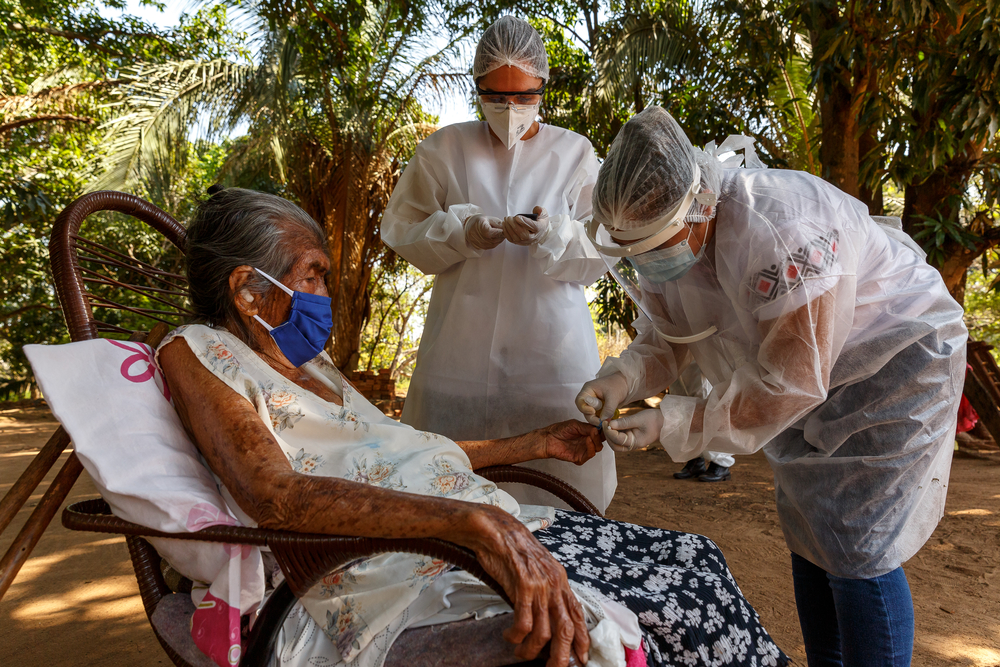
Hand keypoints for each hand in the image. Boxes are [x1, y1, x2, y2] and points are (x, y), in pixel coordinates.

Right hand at [456, 506, 590, 666]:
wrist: (495, 529)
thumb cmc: (512, 550)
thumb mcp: (536, 570)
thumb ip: (545, 591)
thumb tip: (547, 617)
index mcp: (560, 580)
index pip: (577, 615)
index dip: (582, 639)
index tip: (582, 658)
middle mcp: (554, 583)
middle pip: (566, 629)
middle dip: (561, 656)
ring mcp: (540, 585)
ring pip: (544, 631)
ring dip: (531, 650)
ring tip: (520, 653)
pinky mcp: (523, 585)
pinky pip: (523, 622)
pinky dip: (516, 636)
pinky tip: (509, 636)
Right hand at [465, 214, 504, 249]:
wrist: (470, 224)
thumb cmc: (482, 221)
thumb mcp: (491, 219)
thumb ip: (499, 224)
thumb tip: (505, 230)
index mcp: (480, 225)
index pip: (490, 232)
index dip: (498, 232)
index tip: (503, 231)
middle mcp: (476, 234)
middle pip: (491, 239)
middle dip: (500, 238)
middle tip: (504, 234)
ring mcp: (475, 241)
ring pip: (490, 245)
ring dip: (497, 242)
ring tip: (499, 237)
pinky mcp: (476, 245)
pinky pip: (487, 247)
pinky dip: (492, 245)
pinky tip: (494, 240)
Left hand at [503, 206, 549, 244]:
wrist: (540, 231)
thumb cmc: (540, 221)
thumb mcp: (543, 214)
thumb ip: (541, 211)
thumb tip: (538, 210)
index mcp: (540, 228)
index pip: (533, 227)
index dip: (524, 222)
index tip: (517, 217)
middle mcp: (533, 237)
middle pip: (523, 234)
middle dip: (514, 225)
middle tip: (509, 217)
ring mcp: (526, 242)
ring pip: (516, 238)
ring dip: (509, 228)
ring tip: (505, 220)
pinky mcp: (520, 243)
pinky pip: (512, 240)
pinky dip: (506, 233)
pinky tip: (504, 225)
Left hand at [534, 420, 602, 464]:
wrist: (548, 439)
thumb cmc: (559, 430)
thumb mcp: (575, 424)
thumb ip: (587, 427)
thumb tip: (598, 429)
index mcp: (587, 433)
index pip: (600, 433)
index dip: (604, 430)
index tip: (606, 425)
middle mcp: (587, 442)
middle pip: (601, 441)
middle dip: (601, 436)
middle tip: (597, 431)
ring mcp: (583, 450)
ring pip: (597, 448)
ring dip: (596, 441)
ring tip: (591, 435)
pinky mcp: (579, 458)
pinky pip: (589, 455)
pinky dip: (591, 447)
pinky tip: (587, 440)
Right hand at [575, 373, 628, 426]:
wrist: (626, 384)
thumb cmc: (618, 385)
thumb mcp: (614, 396)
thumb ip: (608, 409)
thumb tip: (603, 420)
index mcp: (588, 389)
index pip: (580, 401)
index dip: (584, 408)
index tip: (593, 412)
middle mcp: (588, 396)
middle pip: (584, 409)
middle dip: (591, 417)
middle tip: (600, 422)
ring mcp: (593, 402)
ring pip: (590, 414)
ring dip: (597, 419)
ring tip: (605, 422)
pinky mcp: (599, 407)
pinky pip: (596, 415)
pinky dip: (601, 419)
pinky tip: (607, 421)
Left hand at [603, 409, 663, 451]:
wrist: (665, 421)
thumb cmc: (654, 419)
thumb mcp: (638, 419)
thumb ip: (624, 422)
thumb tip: (610, 424)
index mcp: (636, 442)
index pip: (618, 440)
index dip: (609, 432)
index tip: (605, 422)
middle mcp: (632, 445)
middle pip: (615, 446)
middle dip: (608, 436)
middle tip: (604, 423)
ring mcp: (632, 442)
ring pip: (616, 443)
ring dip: (610, 434)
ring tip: (607, 422)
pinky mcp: (631, 438)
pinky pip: (620, 438)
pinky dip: (614, 432)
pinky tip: (612, 423)